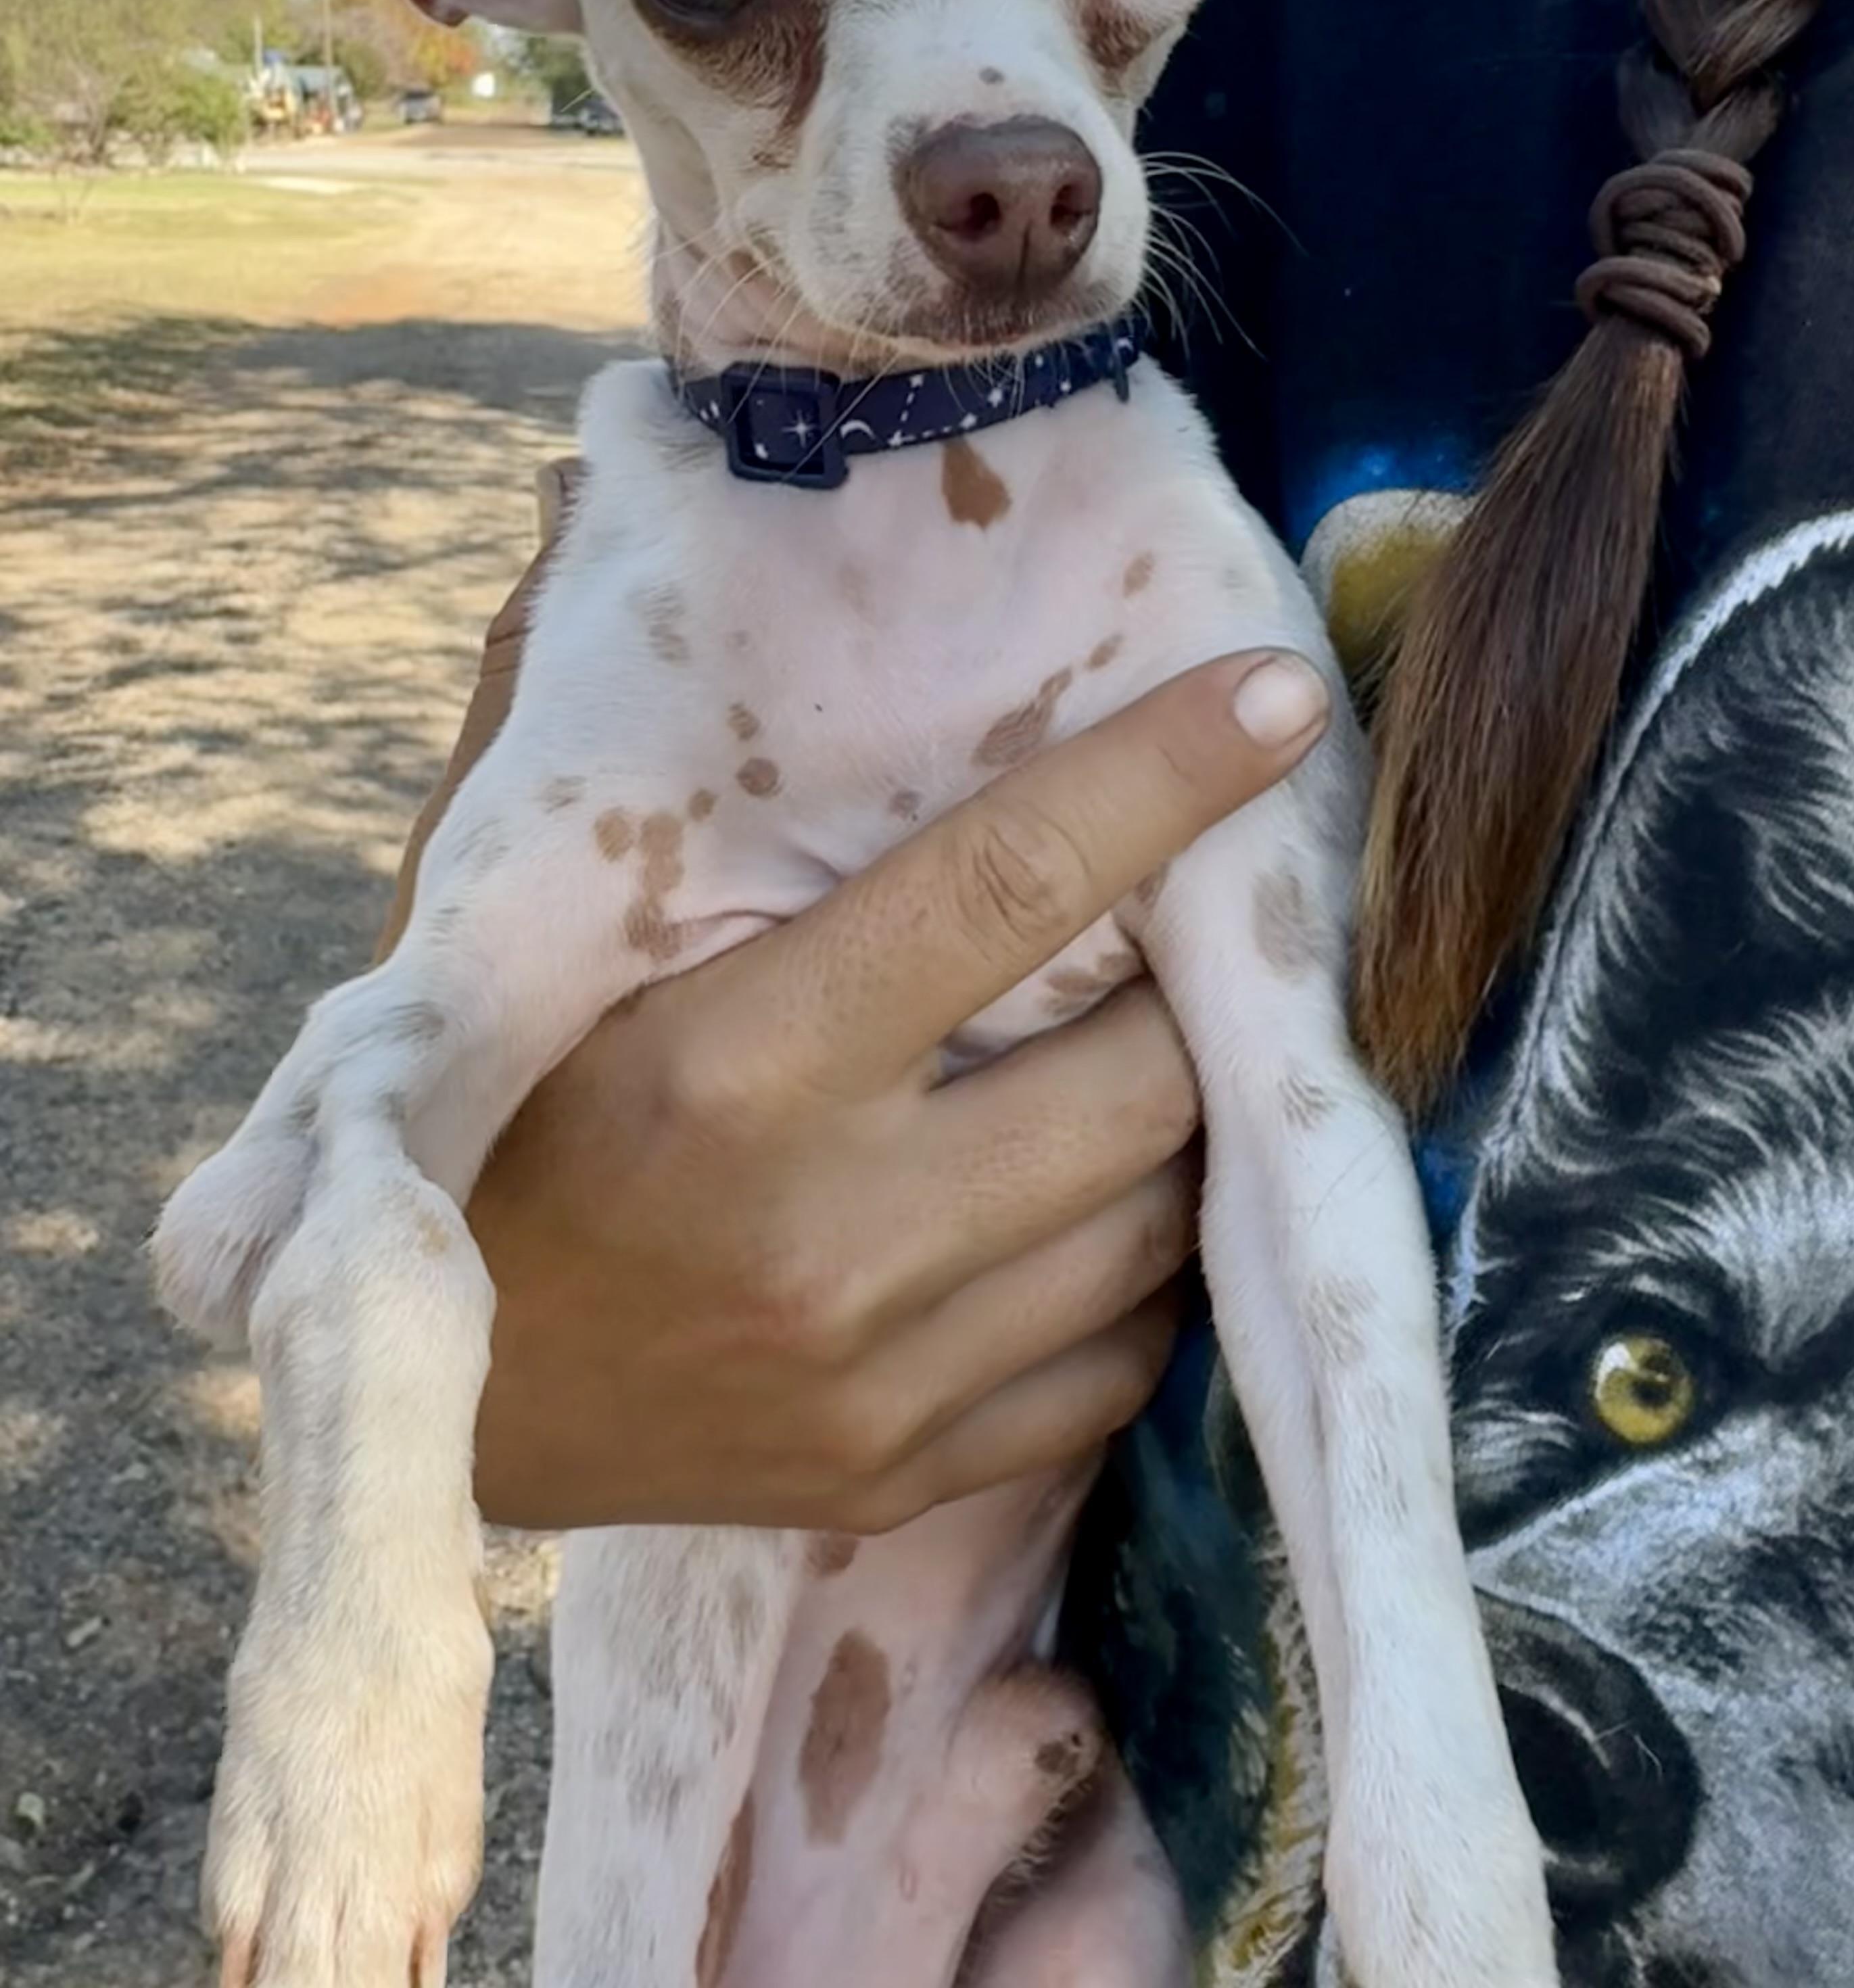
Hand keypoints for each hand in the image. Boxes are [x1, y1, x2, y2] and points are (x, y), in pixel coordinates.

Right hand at [384, 482, 1331, 1532]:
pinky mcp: (908, 1472)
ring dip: (1181, 1130)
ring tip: (1133, 1062)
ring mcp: (882, 1374)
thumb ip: (622, 755)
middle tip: (1167, 937)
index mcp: (736, 1063)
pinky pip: (1119, 1360)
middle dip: (1188, 994)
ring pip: (1160, 1223)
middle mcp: (829, 1228)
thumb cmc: (490, 1115)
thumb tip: (665, 533)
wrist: (428, 1405)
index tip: (1274, 697)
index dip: (1163, 777)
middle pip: (1144, 1077)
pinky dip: (1136, 1271)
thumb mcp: (528, 933)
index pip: (1009, 884)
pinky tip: (1085, 1207)